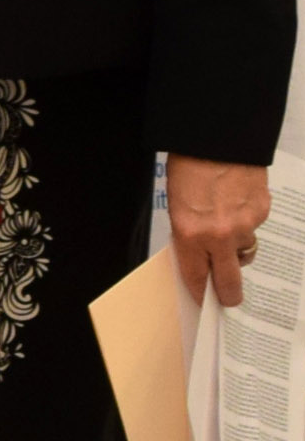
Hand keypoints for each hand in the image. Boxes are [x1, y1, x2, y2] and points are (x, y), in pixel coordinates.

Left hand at [168, 154, 269, 308]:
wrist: (217, 140)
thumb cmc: (189, 168)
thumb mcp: (177, 205)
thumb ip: (189, 233)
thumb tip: (200, 254)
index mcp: (190, 234)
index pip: (196, 276)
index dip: (201, 292)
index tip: (205, 301)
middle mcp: (219, 235)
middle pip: (229, 279)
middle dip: (229, 294)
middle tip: (230, 300)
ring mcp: (245, 225)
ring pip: (244, 250)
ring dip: (237, 245)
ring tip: (227, 224)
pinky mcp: (262, 212)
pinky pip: (254, 227)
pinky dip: (247, 221)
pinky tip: (238, 203)